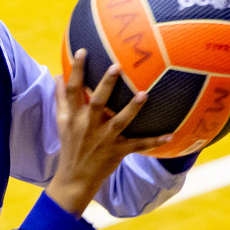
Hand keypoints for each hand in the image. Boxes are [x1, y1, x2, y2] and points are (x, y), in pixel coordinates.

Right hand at [47, 50, 170, 215]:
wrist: (74, 178)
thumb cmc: (70, 145)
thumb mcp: (61, 122)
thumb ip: (60, 98)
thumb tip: (58, 74)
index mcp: (73, 117)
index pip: (72, 91)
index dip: (77, 71)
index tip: (83, 51)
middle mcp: (88, 126)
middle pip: (97, 103)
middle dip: (106, 85)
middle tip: (117, 66)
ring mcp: (103, 140)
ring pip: (119, 122)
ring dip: (132, 109)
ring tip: (144, 94)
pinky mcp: (117, 152)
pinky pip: (138, 145)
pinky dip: (153, 141)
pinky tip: (170, 135)